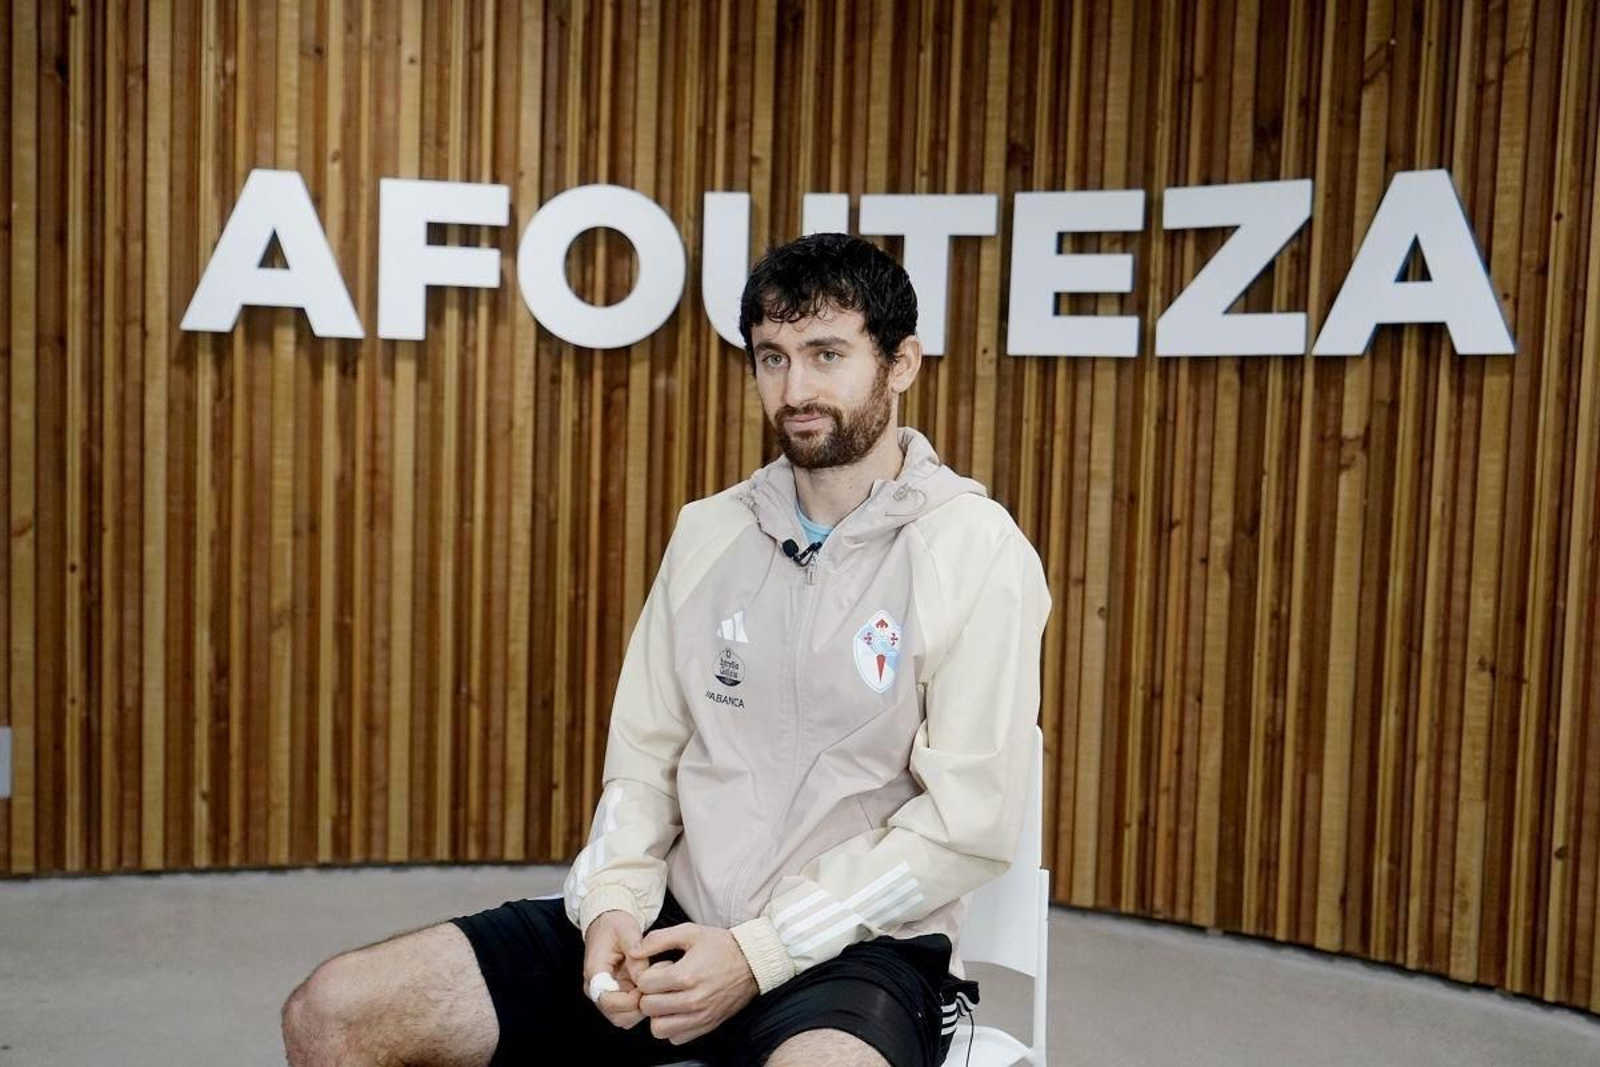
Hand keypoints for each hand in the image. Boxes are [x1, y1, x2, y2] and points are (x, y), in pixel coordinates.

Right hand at [583, 911, 646, 1028]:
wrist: (606, 922)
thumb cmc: (614, 925)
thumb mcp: (627, 930)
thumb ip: (635, 953)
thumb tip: (644, 977)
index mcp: (595, 973)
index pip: (607, 1001)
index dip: (629, 999)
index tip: (645, 983)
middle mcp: (597, 989)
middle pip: (617, 1016)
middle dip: (639, 1005)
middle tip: (654, 985)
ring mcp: (607, 994)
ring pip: (625, 1018)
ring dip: (643, 1007)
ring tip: (654, 984)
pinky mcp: (617, 995)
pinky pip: (630, 1011)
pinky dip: (643, 1004)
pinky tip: (651, 986)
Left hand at [629, 923, 758, 1044]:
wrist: (753, 962)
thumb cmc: (722, 946)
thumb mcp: (690, 932)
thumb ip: (659, 939)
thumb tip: (635, 951)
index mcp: (686, 975)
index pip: (645, 985)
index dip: (646, 975)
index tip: (658, 970)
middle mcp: (693, 1000)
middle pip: (649, 1008)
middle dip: (649, 994)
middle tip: (660, 985)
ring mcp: (700, 1016)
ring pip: (659, 1029)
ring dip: (658, 1015)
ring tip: (667, 1000)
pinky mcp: (707, 1025)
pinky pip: (676, 1038)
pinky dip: (673, 1027)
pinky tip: (678, 1010)